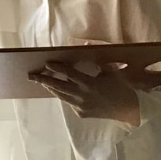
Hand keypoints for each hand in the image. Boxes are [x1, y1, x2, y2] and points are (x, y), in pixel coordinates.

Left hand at [29, 59, 160, 122]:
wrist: (128, 110)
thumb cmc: (120, 87)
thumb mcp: (110, 71)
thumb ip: (96, 59)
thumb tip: (86, 45)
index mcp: (90, 83)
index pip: (69, 74)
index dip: (57, 68)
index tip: (47, 63)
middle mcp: (82, 96)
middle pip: (59, 87)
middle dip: (44, 80)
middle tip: (32, 76)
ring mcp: (80, 107)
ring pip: (61, 96)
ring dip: (52, 88)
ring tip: (43, 82)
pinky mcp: (81, 114)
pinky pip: (69, 103)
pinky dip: (65, 96)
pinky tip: (61, 91)